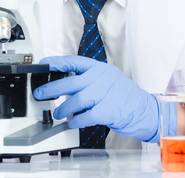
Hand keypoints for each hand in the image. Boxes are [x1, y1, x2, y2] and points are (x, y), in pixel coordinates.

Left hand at [33, 56, 176, 142]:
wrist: (144, 109)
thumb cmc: (123, 95)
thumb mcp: (107, 79)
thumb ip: (88, 80)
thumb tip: (64, 87)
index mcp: (99, 68)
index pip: (74, 62)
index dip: (57, 62)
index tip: (43, 64)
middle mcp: (101, 78)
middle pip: (70, 82)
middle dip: (52, 88)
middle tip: (40, 94)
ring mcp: (105, 94)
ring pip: (76, 100)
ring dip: (63, 109)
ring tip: (58, 114)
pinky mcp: (108, 110)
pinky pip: (85, 116)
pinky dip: (76, 121)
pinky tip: (72, 123)